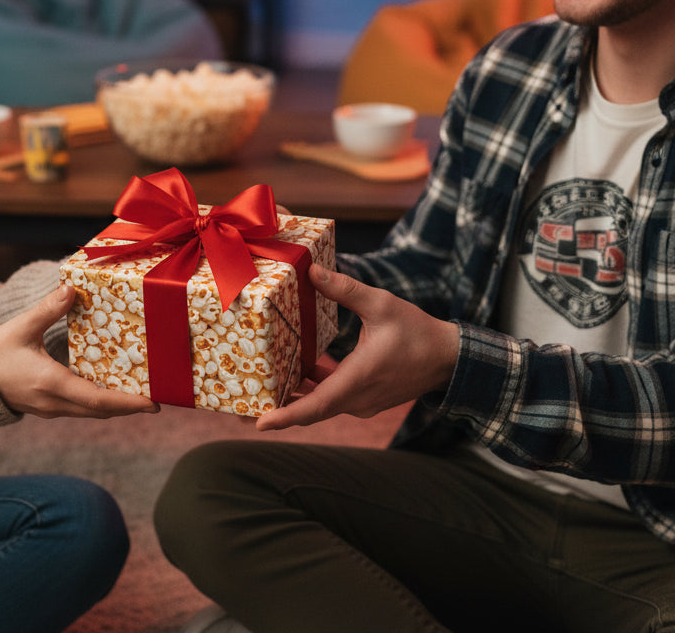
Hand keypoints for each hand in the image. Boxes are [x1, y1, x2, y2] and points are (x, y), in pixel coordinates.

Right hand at [0, 284, 158, 418]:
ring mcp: (50, 409)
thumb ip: (46, 310)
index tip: (152, 403)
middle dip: (130, 406)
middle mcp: (54, 402)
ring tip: (141, 393)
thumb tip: (70, 289)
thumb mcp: (19, 328)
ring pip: (91, 412)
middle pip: (100, 410)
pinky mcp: (47, 407)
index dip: (127, 402)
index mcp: (51, 383)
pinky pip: (81, 408)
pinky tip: (111, 388)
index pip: (97, 399)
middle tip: (158, 397)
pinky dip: (100, 402)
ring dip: (116, 405)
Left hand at [256, 264, 458, 431]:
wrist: (448, 358)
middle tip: (246, 406)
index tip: (260, 423)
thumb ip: (345, 289)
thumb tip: (313, 271)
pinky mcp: (365, 397)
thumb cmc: (417, 332)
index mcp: (357, 380)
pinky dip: (313, 389)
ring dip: (294, 397)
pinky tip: (297, 370)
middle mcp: (357, 399)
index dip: (286, 416)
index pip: (316, 407)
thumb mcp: (380, 304)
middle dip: (279, 409)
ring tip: (264, 386)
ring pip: (321, 405)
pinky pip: (332, 398)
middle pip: (311, 410)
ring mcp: (362, 402)